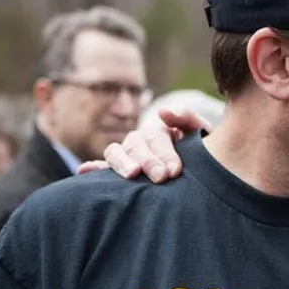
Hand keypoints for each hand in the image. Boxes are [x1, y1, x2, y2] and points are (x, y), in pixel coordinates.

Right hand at [78, 107, 210, 182]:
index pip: (155, 136)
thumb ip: (189, 120)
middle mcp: (141, 141)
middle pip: (135, 144)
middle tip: (161, 177)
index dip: (164, 152)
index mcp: (160, 131)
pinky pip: (102, 167)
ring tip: (132, 175)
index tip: (174, 171)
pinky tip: (84, 170)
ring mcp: (128, 155)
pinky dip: (94, 168)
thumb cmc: (204, 155)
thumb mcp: (202, 136)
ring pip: (116, 152)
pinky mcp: (120, 171)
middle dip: (148, 160)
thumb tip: (162, 111)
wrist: (204, 176)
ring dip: (121, 163)